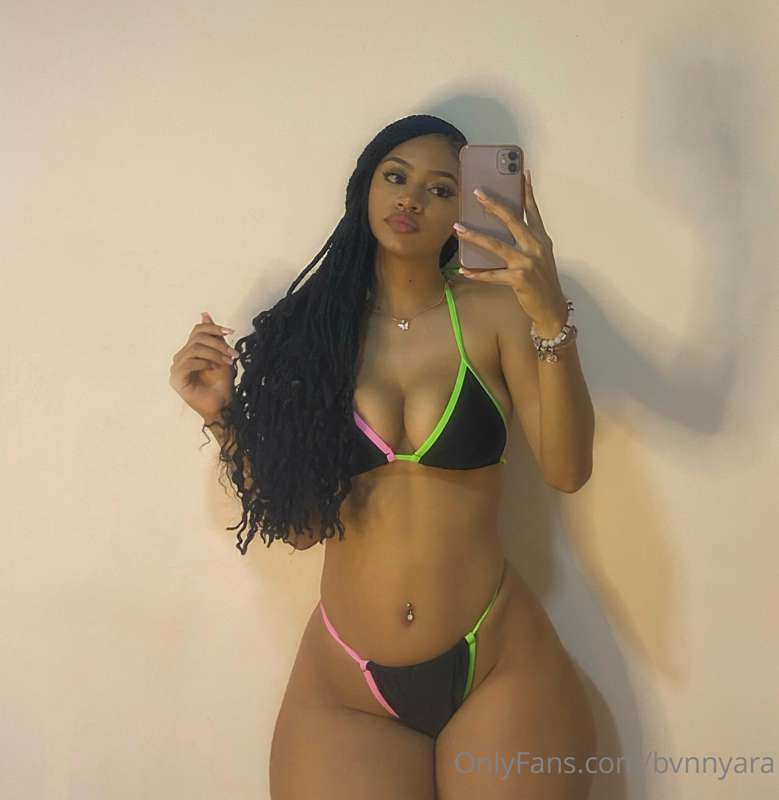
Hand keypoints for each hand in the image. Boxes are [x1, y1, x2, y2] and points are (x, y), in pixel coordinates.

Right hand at [168, 312, 237, 423]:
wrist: (222, 405)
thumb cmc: (221, 383)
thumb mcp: (221, 355)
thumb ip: (213, 337)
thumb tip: (205, 314)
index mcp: (190, 351)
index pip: (197, 331)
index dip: (213, 328)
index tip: (230, 332)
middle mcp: (181, 357)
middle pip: (197, 338)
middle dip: (218, 344)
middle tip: (233, 353)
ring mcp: (176, 369)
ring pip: (194, 349)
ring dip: (215, 353)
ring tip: (227, 362)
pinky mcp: (176, 379)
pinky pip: (188, 363)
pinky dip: (204, 363)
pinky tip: (214, 368)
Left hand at [453, 170, 567, 333]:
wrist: (552, 308)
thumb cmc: (542, 282)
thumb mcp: (540, 257)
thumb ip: (526, 241)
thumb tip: (502, 230)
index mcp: (541, 239)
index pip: (533, 210)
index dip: (527, 191)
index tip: (521, 173)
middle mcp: (535, 246)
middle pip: (512, 220)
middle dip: (494, 205)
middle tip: (477, 193)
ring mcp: (527, 262)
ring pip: (496, 245)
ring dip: (475, 236)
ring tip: (458, 228)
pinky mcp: (519, 279)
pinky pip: (492, 274)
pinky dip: (477, 273)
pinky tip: (464, 270)